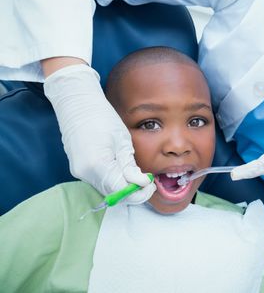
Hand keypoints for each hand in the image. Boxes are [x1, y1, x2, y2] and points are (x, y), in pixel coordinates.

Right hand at [43, 64, 155, 202]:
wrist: (77, 104)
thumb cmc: (101, 117)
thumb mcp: (122, 140)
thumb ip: (130, 165)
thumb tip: (142, 183)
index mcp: (97, 164)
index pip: (120, 191)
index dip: (138, 192)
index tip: (150, 184)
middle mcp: (84, 173)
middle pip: (113, 194)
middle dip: (133, 192)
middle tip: (148, 181)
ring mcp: (79, 172)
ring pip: (106, 189)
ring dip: (123, 186)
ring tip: (137, 175)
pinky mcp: (79, 169)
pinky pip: (100, 181)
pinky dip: (113, 180)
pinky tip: (123, 170)